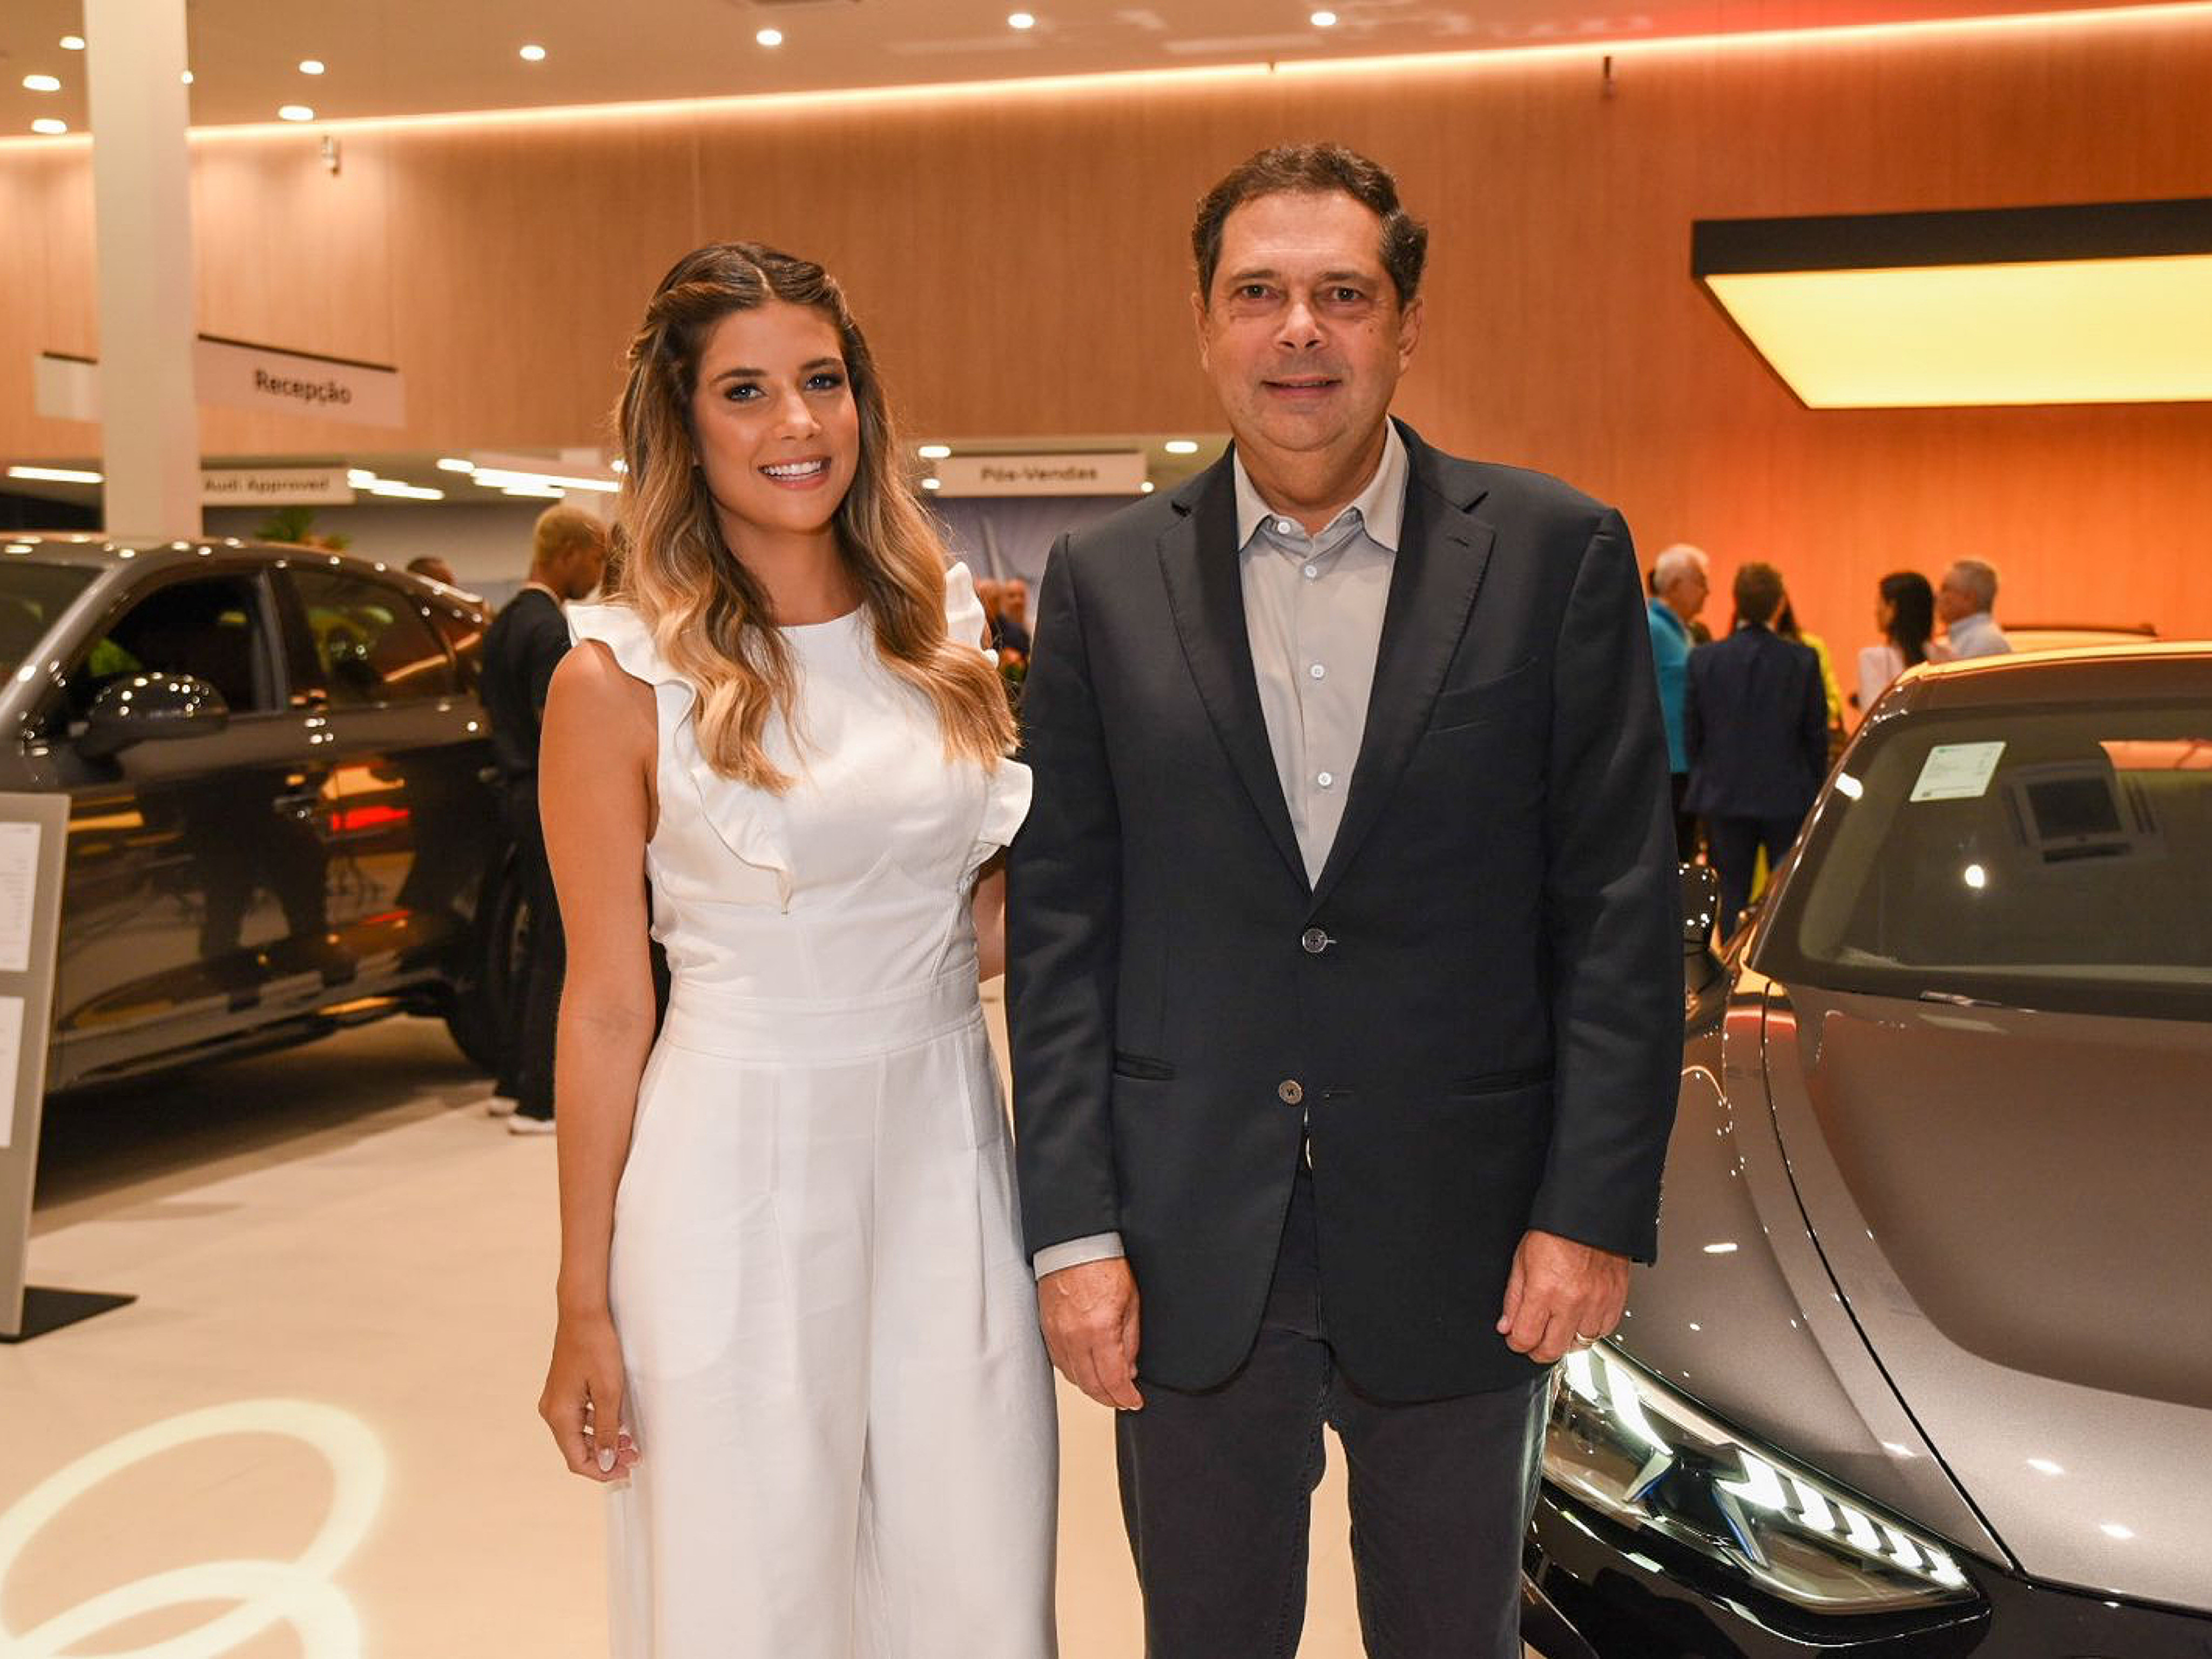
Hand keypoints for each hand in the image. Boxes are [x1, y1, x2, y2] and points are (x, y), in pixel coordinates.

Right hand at [539, 1307, 641, 1480]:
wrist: (583, 1312)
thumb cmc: (596, 1347)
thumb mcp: (608, 1391)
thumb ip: (605, 1430)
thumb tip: (603, 1462)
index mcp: (559, 1415)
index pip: (576, 1459)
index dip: (601, 1471)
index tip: (626, 1471)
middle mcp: (552, 1410)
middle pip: (576, 1449)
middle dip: (605, 1457)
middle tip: (634, 1456)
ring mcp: (556, 1399)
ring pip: (578, 1434)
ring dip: (602, 1442)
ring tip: (629, 1442)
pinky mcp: (564, 1390)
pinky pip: (579, 1418)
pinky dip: (597, 1425)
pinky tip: (617, 1422)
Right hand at [1037, 1257, 1143, 1410]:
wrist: (1074, 1244)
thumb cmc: (1104, 1264)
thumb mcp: (1131, 1302)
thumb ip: (1131, 1341)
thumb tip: (1129, 1370)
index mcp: (1099, 1330)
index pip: (1113, 1380)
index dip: (1126, 1397)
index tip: (1135, 1401)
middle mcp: (1074, 1337)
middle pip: (1091, 1386)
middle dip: (1110, 1399)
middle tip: (1124, 1400)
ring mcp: (1056, 1335)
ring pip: (1073, 1378)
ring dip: (1092, 1389)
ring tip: (1108, 1389)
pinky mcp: (1046, 1330)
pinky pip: (1059, 1363)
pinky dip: (1075, 1373)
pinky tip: (1087, 1371)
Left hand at [1497, 1229, 1631, 1364]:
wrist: (1590, 1215)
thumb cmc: (1556, 1231)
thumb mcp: (1522, 1260)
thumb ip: (1513, 1298)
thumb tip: (1506, 1326)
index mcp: (1545, 1290)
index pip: (1526, 1338)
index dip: (1516, 1343)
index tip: (1515, 1339)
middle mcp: (1572, 1301)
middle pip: (1552, 1350)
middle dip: (1538, 1350)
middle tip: (1534, 1340)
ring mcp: (1597, 1303)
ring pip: (1580, 1344)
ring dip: (1566, 1340)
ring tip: (1559, 1325)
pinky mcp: (1616, 1301)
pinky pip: (1603, 1331)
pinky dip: (1590, 1330)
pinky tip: (1580, 1318)